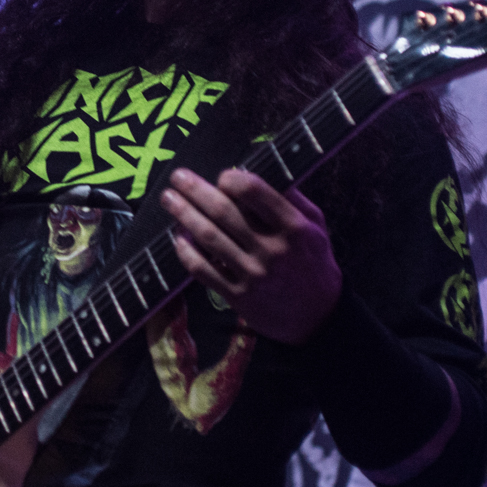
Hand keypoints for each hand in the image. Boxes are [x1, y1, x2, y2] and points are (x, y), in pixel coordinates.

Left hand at [161, 167, 341, 343]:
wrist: (317, 317)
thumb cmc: (313, 263)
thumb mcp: (316, 226)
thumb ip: (292, 198)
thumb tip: (258, 169)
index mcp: (293, 227)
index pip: (255, 192)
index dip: (231, 179)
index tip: (221, 175)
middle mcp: (271, 249)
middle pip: (224, 212)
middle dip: (196, 190)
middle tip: (177, 177)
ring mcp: (252, 274)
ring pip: (209, 238)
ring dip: (184, 215)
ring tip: (169, 199)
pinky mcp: (238, 295)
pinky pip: (203, 269)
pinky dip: (186, 251)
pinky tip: (177, 237)